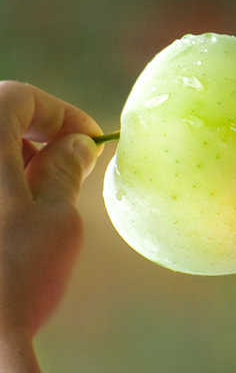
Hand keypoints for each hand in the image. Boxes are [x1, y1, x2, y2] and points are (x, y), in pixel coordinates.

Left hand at [0, 82, 101, 341]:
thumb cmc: (13, 275)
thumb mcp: (56, 217)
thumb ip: (65, 170)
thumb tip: (77, 146)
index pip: (19, 97)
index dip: (60, 113)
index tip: (90, 140)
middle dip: (30, 137)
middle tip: (66, 168)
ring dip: (5, 164)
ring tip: (36, 200)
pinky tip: (4, 224)